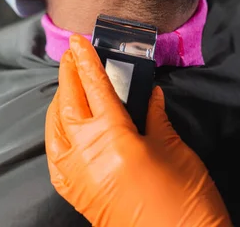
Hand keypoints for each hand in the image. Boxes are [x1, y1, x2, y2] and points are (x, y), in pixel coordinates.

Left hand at [45, 35, 230, 226]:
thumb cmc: (184, 199)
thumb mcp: (174, 149)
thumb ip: (155, 117)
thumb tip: (149, 94)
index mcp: (113, 137)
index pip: (94, 86)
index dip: (86, 60)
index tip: (77, 41)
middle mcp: (86, 153)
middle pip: (69, 102)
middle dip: (69, 74)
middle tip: (71, 55)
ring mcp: (76, 175)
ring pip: (55, 126)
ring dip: (60, 101)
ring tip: (69, 84)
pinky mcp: (75, 193)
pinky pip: (55, 154)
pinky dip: (56, 132)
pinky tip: (64, 124)